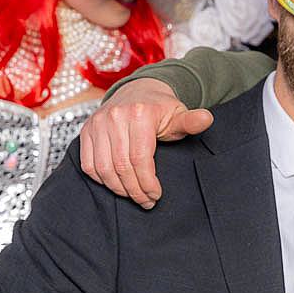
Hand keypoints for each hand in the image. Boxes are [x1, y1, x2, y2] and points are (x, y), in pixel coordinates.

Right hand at [79, 77, 212, 208]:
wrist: (138, 91)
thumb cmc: (160, 108)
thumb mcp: (179, 114)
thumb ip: (191, 121)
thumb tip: (207, 119)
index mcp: (139, 114)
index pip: (139, 159)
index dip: (147, 183)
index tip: (156, 195)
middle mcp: (114, 117)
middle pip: (120, 167)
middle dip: (134, 190)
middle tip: (146, 201)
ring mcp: (97, 123)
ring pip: (102, 168)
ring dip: (118, 188)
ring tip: (133, 195)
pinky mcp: (86, 130)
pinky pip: (88, 163)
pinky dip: (101, 179)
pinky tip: (116, 184)